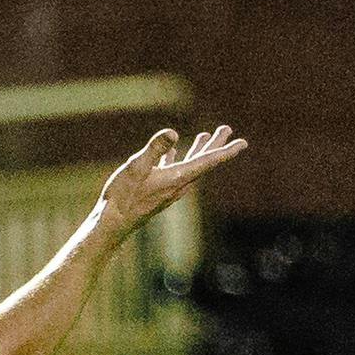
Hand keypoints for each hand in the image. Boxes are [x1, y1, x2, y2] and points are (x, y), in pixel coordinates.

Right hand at [97, 125, 247, 235]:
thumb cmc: (122, 197)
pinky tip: (171, 152)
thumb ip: (154, 149)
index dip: (226, 151)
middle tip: (227, 129)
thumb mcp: (136, 168)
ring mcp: (167, 190)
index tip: (243, 143)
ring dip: (198, 150)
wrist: (111, 225)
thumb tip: (173, 133)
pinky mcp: (157, 193)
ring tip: (204, 136)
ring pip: (189, 166)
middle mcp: (177, 185)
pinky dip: (176, 159)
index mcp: (177, 178)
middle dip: (215, 145)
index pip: (207, 162)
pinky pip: (173, 171)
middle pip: (202, 162)